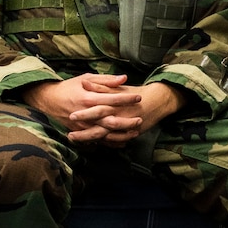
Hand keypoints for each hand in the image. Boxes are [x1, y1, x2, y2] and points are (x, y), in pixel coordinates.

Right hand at [22, 73, 142, 143]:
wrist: (48, 100)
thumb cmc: (68, 87)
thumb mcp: (85, 78)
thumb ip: (105, 80)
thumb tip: (123, 78)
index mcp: (88, 98)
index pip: (112, 99)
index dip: (127, 98)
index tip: (139, 97)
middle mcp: (86, 113)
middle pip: (111, 120)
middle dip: (127, 121)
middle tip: (140, 118)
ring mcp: (83, 125)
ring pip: (106, 133)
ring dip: (122, 134)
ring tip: (134, 131)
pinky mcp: (80, 132)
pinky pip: (98, 140)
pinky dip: (111, 142)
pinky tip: (122, 141)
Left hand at [66, 82, 182, 145]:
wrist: (156, 100)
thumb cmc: (133, 92)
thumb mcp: (116, 87)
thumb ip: (100, 85)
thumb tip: (84, 83)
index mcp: (115, 103)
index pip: (97, 109)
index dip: (84, 114)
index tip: (71, 116)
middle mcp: (120, 116)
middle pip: (101, 127)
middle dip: (85, 133)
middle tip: (70, 135)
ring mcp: (126, 127)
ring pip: (107, 137)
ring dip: (92, 140)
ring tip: (76, 141)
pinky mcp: (131, 133)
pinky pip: (116, 141)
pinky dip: (105, 144)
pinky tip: (93, 144)